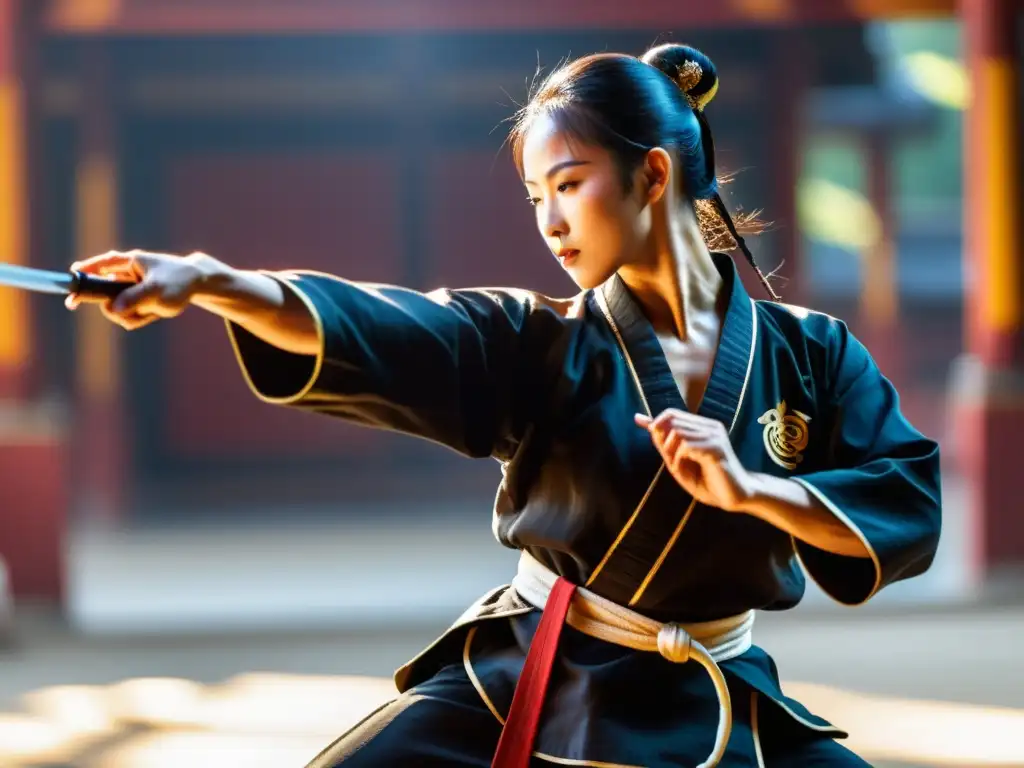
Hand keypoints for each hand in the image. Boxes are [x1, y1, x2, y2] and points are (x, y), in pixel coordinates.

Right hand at [66, 250, 211, 329]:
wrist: (198, 284)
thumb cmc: (178, 280)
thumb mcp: (158, 290)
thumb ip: (135, 298)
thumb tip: (111, 310)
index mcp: (129, 263)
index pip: (99, 266)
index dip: (82, 275)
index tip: (70, 289)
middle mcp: (125, 275)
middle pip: (103, 295)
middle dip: (113, 307)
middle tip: (125, 311)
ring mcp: (130, 290)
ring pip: (116, 309)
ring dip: (131, 315)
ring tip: (152, 309)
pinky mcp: (136, 302)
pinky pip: (128, 317)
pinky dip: (139, 319)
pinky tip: (155, 313)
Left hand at [635, 409, 755, 511]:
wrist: (736, 498)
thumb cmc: (708, 482)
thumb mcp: (678, 461)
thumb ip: (662, 442)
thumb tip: (640, 419)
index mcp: (704, 427)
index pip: (672, 413)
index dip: (656, 423)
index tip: (646, 430)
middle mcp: (710, 426)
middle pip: (671, 420)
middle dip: (663, 442)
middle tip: (671, 462)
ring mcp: (715, 436)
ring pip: (677, 432)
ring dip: (670, 453)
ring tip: (678, 468)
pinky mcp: (716, 449)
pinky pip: (685, 446)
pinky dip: (678, 460)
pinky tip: (683, 471)